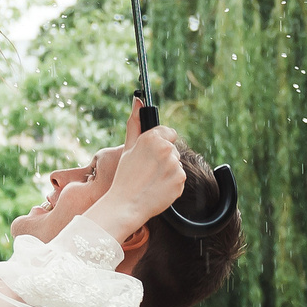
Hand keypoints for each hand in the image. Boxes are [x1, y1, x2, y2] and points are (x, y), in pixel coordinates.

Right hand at [88, 119, 184, 242]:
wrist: (126, 204)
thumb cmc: (125, 176)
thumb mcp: (128, 148)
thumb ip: (135, 123)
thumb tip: (138, 101)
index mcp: (153, 138)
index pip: (169, 133)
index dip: (161, 143)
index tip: (152, 154)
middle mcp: (166, 149)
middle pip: (173, 149)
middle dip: (164, 158)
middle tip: (148, 170)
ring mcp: (175, 165)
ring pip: (176, 164)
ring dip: (168, 171)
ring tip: (151, 180)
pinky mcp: (181, 180)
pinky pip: (179, 178)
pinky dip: (171, 184)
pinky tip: (158, 188)